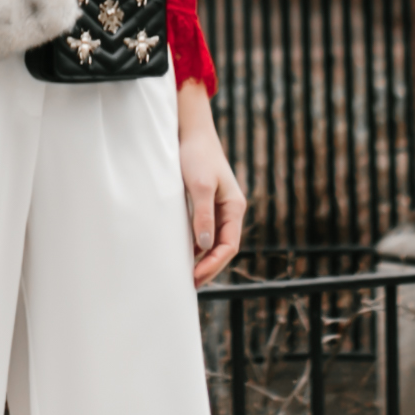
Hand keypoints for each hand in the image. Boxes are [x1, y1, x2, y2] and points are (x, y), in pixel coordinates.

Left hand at [177, 89, 245, 286]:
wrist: (190, 129)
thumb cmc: (196, 154)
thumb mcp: (198, 186)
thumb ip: (203, 216)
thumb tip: (204, 246)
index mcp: (234, 207)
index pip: (229, 246)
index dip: (213, 265)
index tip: (194, 277)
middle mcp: (229, 210)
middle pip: (222, 248)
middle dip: (207, 267)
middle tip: (187, 284)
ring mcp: (217, 207)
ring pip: (212, 241)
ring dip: (200, 258)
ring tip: (182, 274)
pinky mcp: (204, 203)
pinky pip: (202, 230)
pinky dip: (194, 244)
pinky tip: (180, 253)